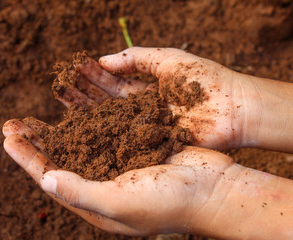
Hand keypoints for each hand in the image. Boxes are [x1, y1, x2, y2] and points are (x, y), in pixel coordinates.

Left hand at [2, 118, 237, 235]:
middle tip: (15, 121)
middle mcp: (106, 183)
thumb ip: (82, 193)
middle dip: (39, 141)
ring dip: (63, 125)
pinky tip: (83, 105)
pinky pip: (109, 130)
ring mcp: (122, 164)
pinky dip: (94, 118)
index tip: (8, 138)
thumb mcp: (121, 204)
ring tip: (44, 109)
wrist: (212, 187)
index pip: (52, 179)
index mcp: (98, 202)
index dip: (28, 160)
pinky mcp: (138, 147)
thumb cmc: (170, 203)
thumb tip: (45, 181)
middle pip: (64, 159)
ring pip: (84, 141)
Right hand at [59, 47, 257, 149]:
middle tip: (57, 89)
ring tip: (62, 109)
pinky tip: (85, 135)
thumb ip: (135, 58)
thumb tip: (102, 59)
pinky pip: (126, 143)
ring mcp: (147, 129)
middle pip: (107, 103)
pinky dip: (106, 138)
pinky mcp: (154, 146)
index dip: (91, 76)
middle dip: (83, 95)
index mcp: (147, 88)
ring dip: (89, 116)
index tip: (69, 70)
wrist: (235, 109)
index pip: (112, 82)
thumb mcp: (167, 59)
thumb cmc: (205, 80)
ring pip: (112, 123)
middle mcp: (143, 110)